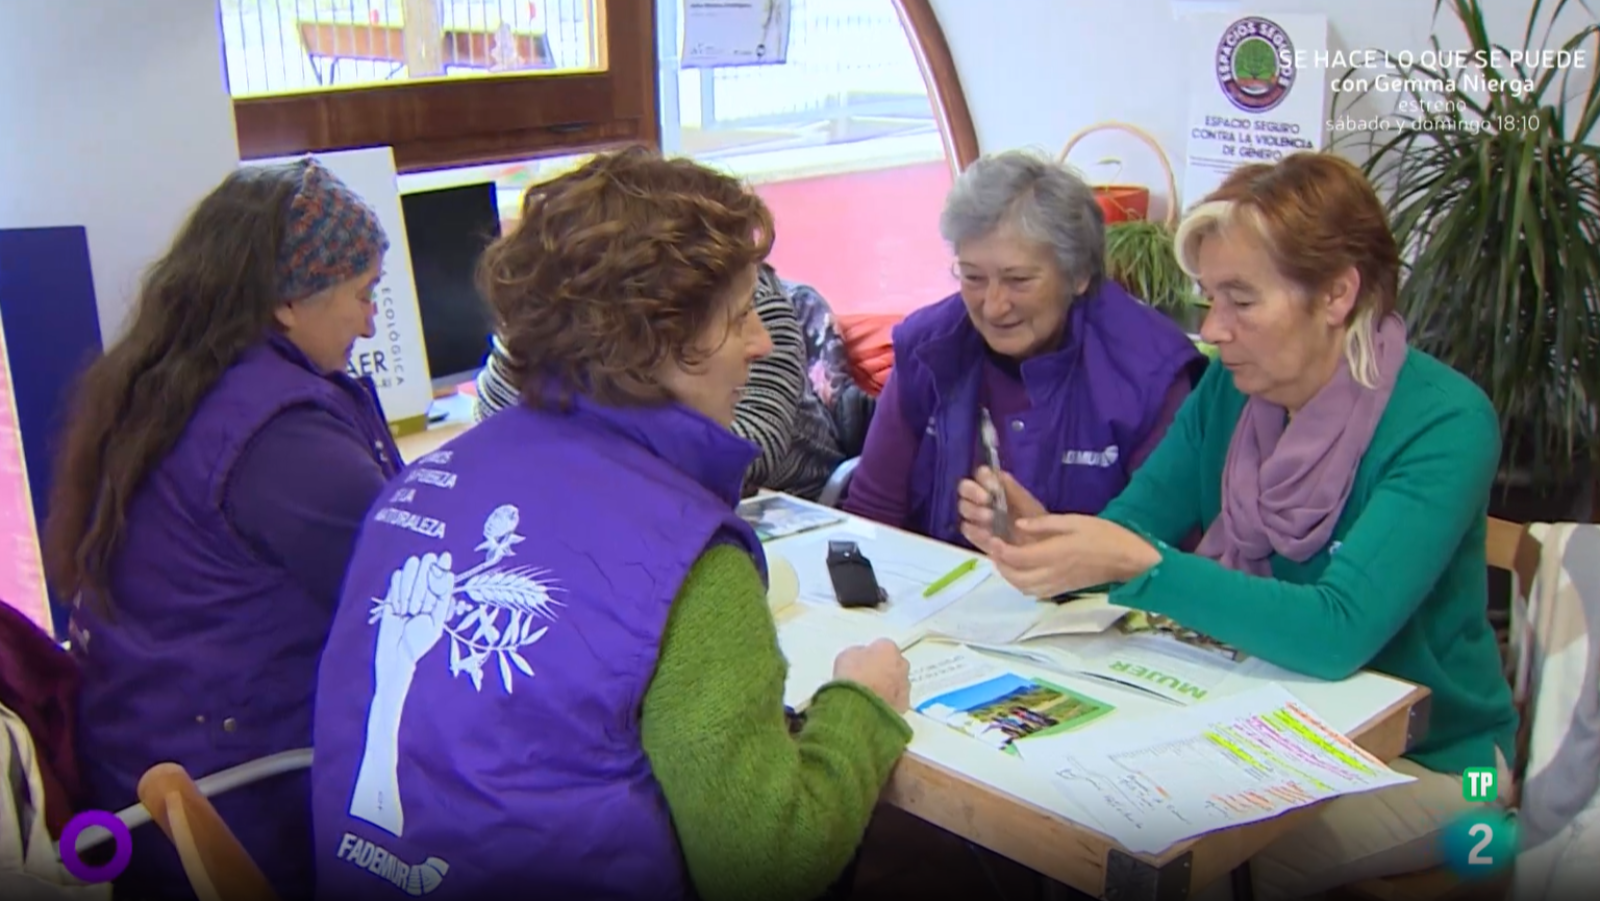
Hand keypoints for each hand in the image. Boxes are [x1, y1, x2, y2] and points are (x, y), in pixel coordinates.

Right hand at [372, 552, 455, 674]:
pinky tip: (399, 608)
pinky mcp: (392, 591)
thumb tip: (448, 574)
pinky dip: (398, 592)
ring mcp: (407, 588)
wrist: (396, 653)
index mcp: (438, 594)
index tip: (444, 557)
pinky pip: (395, 577)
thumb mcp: (437, 623)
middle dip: (424, 581)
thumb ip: (443, 599)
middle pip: (426, 564)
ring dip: (410, 588)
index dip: (442, 563)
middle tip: (421, 607)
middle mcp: (424, 588)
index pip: (441, 570)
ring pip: (410, 567)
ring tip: (410, 610)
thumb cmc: (419, 642)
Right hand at [833, 638, 910, 712]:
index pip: (882, 646)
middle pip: (894, 664)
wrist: (860, 705)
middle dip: (883, 670)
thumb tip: (858, 659)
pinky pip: (897, 701)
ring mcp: (905, 685)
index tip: (862, 663)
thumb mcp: (846, 657)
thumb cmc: (853, 678)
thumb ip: (857, 654)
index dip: (871, 655)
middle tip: (867, 678)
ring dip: (888, 687)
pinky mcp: (904, 704)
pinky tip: (874, 706)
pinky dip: (889, 702)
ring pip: (898, 683)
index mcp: (888, 647)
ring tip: (869, 695)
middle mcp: (901, 664)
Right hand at [957, 467, 1046, 551]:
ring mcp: (976, 518)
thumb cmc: (1037, 524)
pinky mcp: (975, 536)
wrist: (1040, 549)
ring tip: (990, 518)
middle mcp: (981, 500)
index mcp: (995, 487)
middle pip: (965, 488)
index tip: (994, 487)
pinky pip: (967, 530)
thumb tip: (998, 474)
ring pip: (964, 508)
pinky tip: (987, 533)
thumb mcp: (1029, 505)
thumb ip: (1014, 490)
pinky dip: (974, 530)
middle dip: (973, 492)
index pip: (981, 474)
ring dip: (974, 511)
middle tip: (986, 500)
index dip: (984, 477)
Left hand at [987, 515, 1160, 598]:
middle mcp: (1052, 573)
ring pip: (1023, 588)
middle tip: (995, 550)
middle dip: (1001, 565)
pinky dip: (1022, 583)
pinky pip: (1035, 592)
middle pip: (1016, 577)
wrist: (1128, 559)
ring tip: (1005, 560)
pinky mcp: (1063, 590)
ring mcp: (1057, 584)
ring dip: (1009, 576)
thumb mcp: (1074, 520)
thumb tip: (1019, 524)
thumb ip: (1044, 524)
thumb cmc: (1103, 534)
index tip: (992, 539)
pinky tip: (1022, 570)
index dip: (1000, 550)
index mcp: (1054, 554)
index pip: (1018, 557)